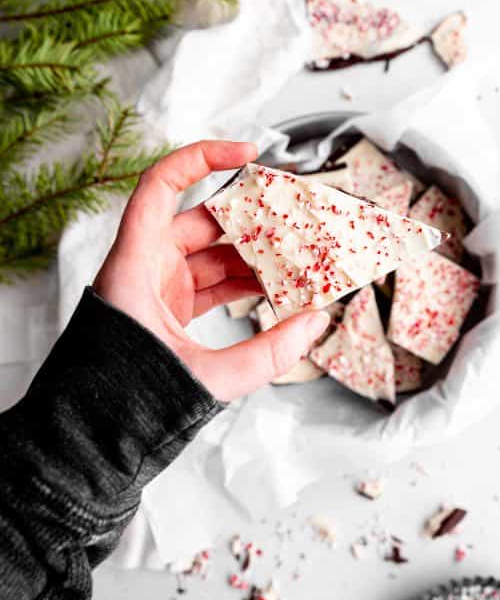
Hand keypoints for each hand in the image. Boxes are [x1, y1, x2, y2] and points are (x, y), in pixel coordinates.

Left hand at [93, 140, 329, 400]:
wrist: (84, 446)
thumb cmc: (116, 406)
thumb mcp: (203, 378)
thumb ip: (266, 354)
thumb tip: (314, 324)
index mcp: (135, 266)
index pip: (162, 186)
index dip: (203, 158)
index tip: (247, 153)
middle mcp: (143, 268)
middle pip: (201, 221)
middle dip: (251, 219)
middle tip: (293, 217)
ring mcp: (155, 290)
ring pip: (211, 256)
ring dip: (253, 257)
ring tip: (296, 258)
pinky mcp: (166, 313)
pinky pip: (210, 284)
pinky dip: (241, 285)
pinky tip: (275, 290)